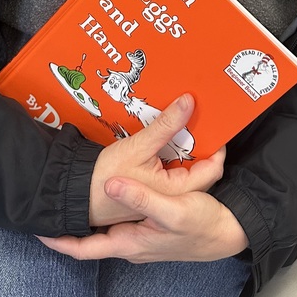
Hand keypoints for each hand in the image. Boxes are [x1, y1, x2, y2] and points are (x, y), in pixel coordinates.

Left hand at [38, 181, 248, 262]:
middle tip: (54, 207)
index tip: (37, 231)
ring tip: (77, 198)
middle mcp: (132, 244)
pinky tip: (117, 189)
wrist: (229, 231)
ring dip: (94, 216)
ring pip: (110, 227)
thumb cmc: (201, 224)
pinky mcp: (154, 227)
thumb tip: (109, 186)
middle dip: (73, 227)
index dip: (60, 241)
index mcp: (130, 242)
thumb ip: (140, 198)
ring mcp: (143, 237)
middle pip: (93, 239)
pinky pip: (127, 218)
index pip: (84, 249)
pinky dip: (117, 205)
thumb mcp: (172, 209)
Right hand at [87, 93, 224, 226]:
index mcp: (177, 189)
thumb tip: (188, 102)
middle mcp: (174, 194)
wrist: (79, 192)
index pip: (212, 168)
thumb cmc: (106, 176)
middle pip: (200, 164)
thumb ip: (166, 125)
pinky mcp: (153, 187)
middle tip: (199, 115)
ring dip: (184, 143)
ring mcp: (164, 192)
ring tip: (183, 119)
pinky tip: (165, 134)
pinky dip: (171, 150)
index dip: (217, 144)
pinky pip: (170, 166)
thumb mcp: (139, 146)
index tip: (215, 121)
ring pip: (184, 164)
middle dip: (200, 140)